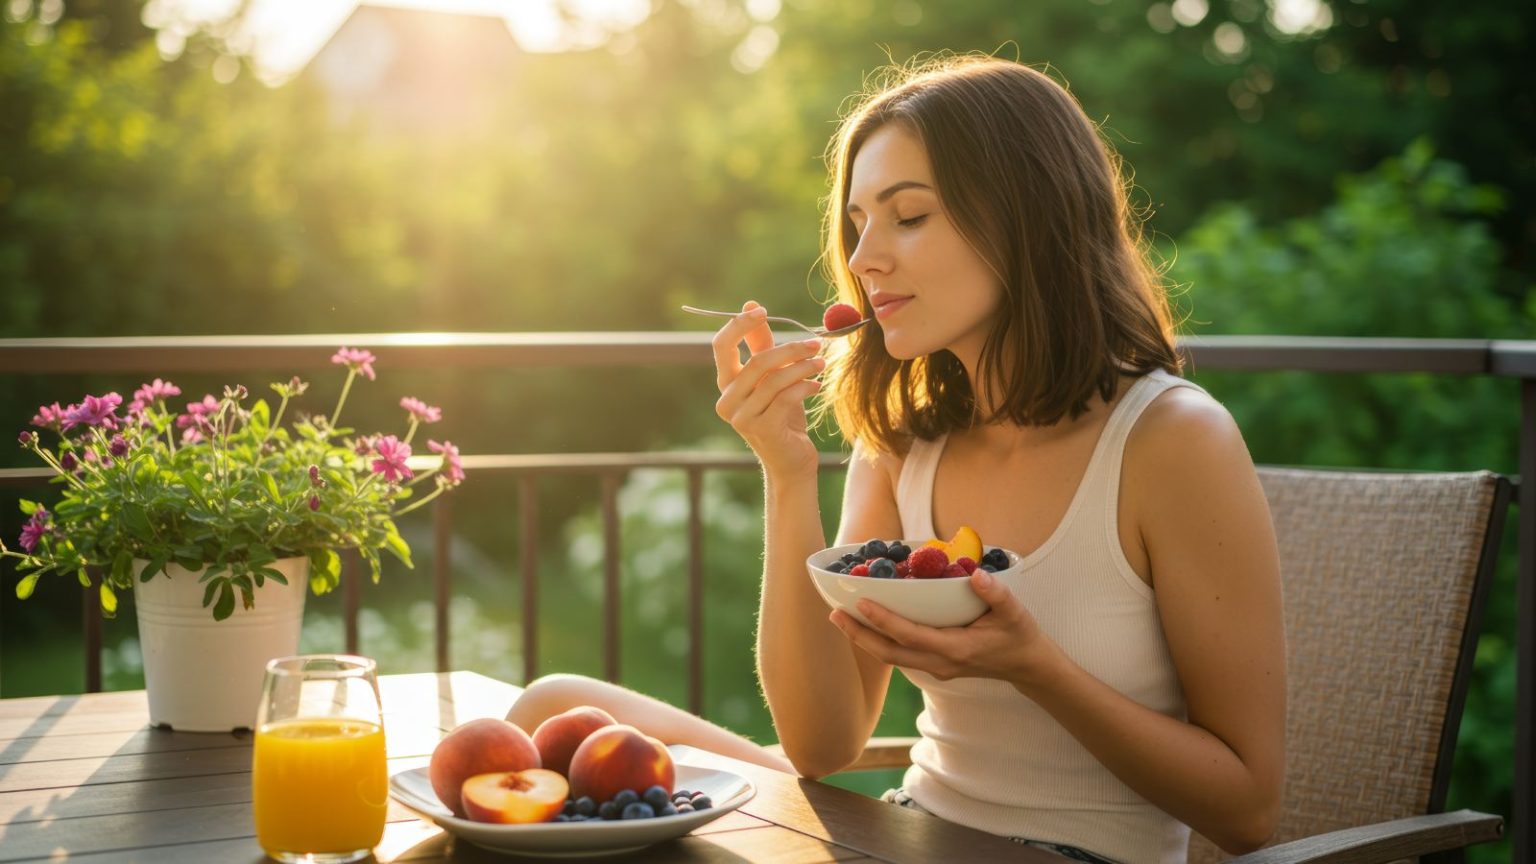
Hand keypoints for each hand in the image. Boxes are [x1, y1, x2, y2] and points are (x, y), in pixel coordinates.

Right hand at [712, 301, 824, 476]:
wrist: (791, 460)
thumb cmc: (782, 415)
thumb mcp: (773, 376)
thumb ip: (761, 344)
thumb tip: (750, 305)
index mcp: (725, 383)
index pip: (721, 346)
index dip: (739, 325)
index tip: (762, 310)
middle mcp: (726, 400)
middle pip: (755, 361)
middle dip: (789, 348)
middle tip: (816, 342)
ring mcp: (741, 417)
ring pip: (773, 380)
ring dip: (803, 367)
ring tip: (822, 362)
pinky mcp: (761, 429)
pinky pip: (785, 398)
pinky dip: (804, 387)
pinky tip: (818, 384)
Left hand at [828, 569, 1056, 687]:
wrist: (1027, 665)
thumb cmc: (1019, 636)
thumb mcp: (1015, 612)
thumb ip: (995, 593)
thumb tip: (975, 573)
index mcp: (955, 649)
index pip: (910, 636)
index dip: (884, 620)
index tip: (861, 602)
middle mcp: (939, 663)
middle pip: (889, 653)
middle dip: (859, 635)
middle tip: (834, 614)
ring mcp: (935, 668)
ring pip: (891, 657)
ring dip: (864, 639)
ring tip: (840, 618)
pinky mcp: (933, 665)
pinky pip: (900, 655)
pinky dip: (879, 640)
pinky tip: (866, 623)